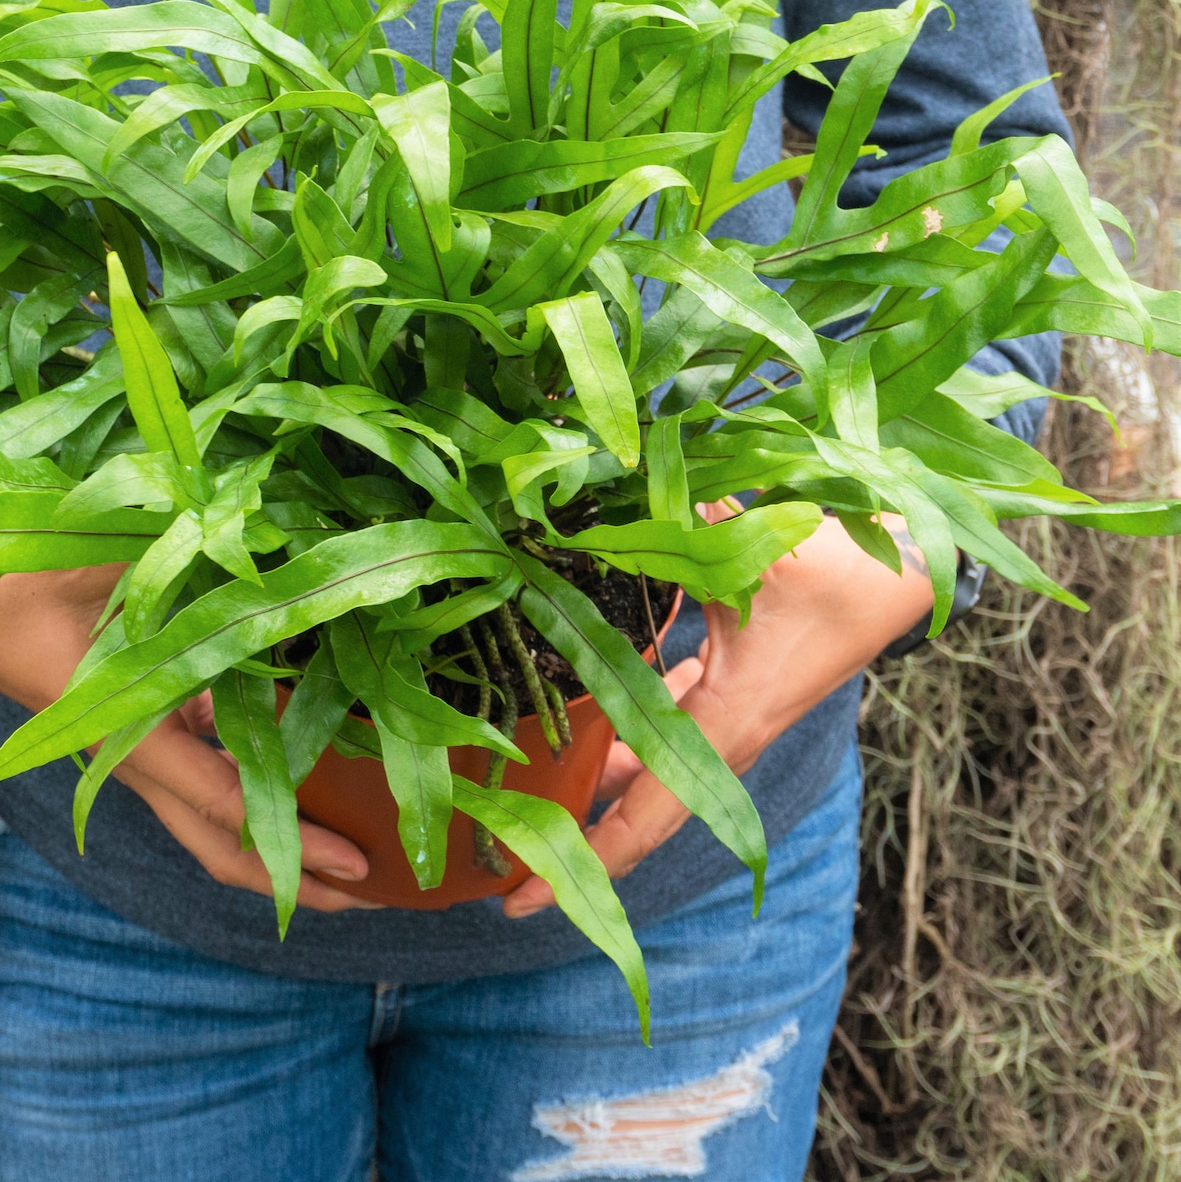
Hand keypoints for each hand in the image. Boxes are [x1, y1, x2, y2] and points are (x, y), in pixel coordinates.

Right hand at [0, 568, 375, 911]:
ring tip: (354, 850)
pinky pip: (214, 765)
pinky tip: (319, 769)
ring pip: (218, 815)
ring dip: (281, 838)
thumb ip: (181, 567)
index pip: (222, 797)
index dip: (288, 836)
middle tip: (368, 894)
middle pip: (221, 842)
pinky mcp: (149, 725)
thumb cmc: (33, 578)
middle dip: (293, 877)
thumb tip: (271, 563)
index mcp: (129, 727)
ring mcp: (143, 747)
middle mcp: (139, 754)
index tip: (351, 860)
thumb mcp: (109, 564)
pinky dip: (265, 777)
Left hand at [504, 509, 935, 917]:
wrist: (905, 571)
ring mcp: (727, 717)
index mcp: (726, 726)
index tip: (523, 900)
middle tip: (498, 851)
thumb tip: (604, 503)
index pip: (644, 816)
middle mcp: (723, 737)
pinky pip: (666, 720)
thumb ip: (675, 535)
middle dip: (571, 831)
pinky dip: (626, 718)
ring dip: (594, 767)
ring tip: (530, 773)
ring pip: (646, 761)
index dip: (585, 861)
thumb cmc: (840, 573)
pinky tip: (598, 689)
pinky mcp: (732, 688)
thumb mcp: (753, 559)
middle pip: (635, 806)